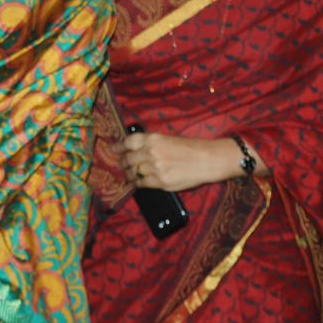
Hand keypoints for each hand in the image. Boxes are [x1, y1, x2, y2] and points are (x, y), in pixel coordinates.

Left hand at [122, 132, 253, 191]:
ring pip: (134, 173)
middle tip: (121, 164)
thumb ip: (151, 144)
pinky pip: (142, 184)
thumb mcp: (168, 139)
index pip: (127, 142)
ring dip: (129, 174)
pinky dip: (138, 184)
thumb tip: (135, 150)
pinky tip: (137, 183)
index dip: (118, 147)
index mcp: (152, 139)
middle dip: (123, 163)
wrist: (208, 159)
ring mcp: (155, 168)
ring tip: (129, 175)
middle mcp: (151, 152)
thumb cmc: (191, 147)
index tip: (114, 150)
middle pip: (128, 159)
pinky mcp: (161, 182)